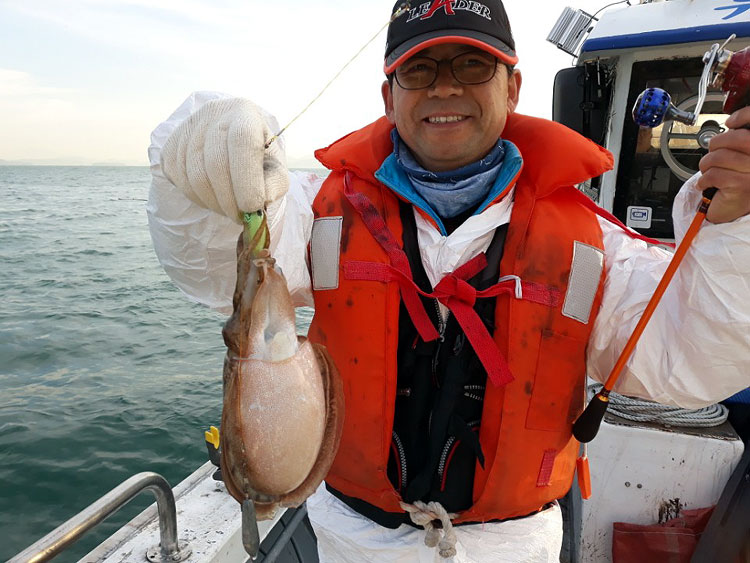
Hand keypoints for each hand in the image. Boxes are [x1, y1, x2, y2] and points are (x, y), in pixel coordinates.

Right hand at [161, 98, 288, 222]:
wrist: (231, 142)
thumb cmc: (258, 156)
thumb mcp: (276, 167)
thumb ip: (275, 183)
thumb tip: (260, 202)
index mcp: (244, 113)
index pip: (242, 140)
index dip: (246, 178)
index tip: (252, 208)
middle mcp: (213, 114)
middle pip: (215, 163)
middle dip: (230, 200)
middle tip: (241, 218)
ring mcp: (187, 129)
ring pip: (195, 176)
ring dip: (214, 203)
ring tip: (229, 210)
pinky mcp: (170, 145)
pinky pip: (179, 180)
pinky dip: (198, 198)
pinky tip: (213, 198)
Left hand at [697, 106, 749, 223]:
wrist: (733, 211)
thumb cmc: (736, 183)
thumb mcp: (741, 158)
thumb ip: (740, 142)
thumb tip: (731, 126)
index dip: (744, 115)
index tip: (731, 121)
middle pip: (736, 138)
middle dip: (716, 144)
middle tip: (711, 155)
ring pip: (720, 157)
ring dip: (706, 165)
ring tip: (708, 172)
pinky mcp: (742, 187)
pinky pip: (714, 174)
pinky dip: (704, 180)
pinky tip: (706, 184)